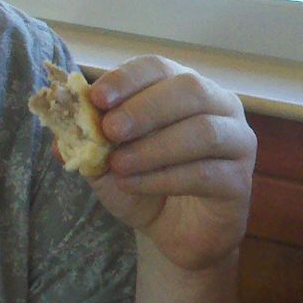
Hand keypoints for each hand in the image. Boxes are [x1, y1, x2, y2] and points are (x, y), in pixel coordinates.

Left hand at [86, 55, 256, 271]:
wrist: (174, 234)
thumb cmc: (146, 185)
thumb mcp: (106, 161)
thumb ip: (87, 140)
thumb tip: (61, 124)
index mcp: (185, 89)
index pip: (159, 68)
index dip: (128, 79)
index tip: (97, 98)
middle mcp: (220, 107)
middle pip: (190, 90)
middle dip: (145, 108)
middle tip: (110, 130)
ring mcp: (237, 142)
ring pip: (202, 131)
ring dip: (155, 147)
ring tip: (119, 165)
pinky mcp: (240, 182)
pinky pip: (205, 172)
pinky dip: (164, 178)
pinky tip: (135, 185)